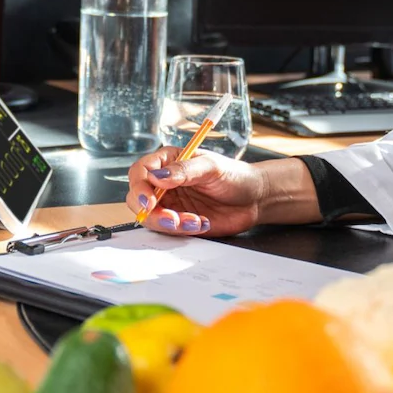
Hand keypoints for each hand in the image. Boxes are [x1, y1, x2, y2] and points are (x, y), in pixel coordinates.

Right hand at [124, 148, 320, 236]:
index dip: (140, 187)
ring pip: (151, 218)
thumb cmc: (235, 175)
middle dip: (152, 212)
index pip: (141, 172)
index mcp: (168, 162)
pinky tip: (202, 222)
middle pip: (138, 198)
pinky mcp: (179, 222)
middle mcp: (164, 183)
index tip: (150, 200)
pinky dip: (182, 231)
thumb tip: (157, 176)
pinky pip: (168, 230)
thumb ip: (184, 171)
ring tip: (195, 221)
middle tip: (172, 219)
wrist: (255, 199)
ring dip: (169, 224)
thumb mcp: (211, 167)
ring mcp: (170, 204)